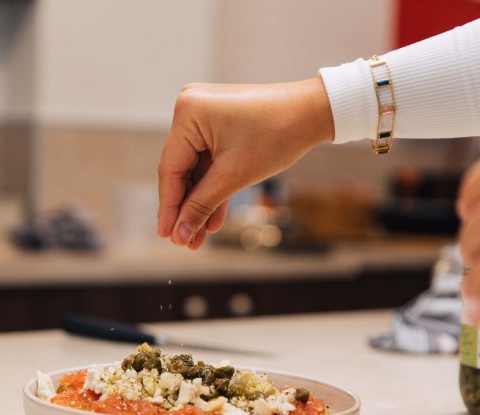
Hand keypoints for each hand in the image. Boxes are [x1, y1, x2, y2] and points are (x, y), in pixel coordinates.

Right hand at [156, 77, 333, 248]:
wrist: (313, 112)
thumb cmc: (278, 135)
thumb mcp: (235, 176)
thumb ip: (201, 205)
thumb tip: (179, 233)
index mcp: (188, 113)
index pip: (170, 169)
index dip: (169, 207)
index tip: (166, 236)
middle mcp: (189, 108)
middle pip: (182, 170)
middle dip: (188, 208)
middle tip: (184, 241)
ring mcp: (203, 114)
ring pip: (196, 169)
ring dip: (201, 202)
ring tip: (199, 237)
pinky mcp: (217, 122)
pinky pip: (209, 160)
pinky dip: (213, 186)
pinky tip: (213, 218)